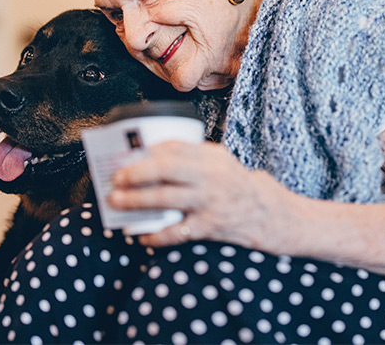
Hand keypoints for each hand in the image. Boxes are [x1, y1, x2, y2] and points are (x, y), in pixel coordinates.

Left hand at [106, 141, 290, 248]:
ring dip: (137, 201)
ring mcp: (210, 202)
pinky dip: (156, 236)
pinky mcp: (210, 227)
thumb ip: (191, 156)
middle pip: (166, 169)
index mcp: (211, 156)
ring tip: (118, 202)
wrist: (267, 213)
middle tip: (116, 178)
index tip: (125, 155)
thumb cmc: (234, 185)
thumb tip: (149, 154)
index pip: (173, 147)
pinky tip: (142, 236)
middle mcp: (211, 176)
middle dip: (136, 173)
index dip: (145, 151)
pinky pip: (177, 232)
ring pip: (166, 199)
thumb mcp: (219, 162)